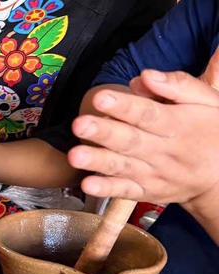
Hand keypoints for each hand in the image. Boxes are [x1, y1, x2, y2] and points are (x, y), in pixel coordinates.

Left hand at [68, 49, 218, 211]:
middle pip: (130, 140)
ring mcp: (152, 173)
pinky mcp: (145, 191)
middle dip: (103, 132)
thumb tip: (145, 75)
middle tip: (80, 124)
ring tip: (75, 155)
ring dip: (97, 161)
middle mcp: (162, 150)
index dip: (124, 106)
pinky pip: (125, 191)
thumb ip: (178, 86)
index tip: (101, 98)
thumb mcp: (208, 102)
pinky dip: (106, 189)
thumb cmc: (212, 131)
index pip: (147, 114)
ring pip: (122, 166)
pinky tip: (87, 185)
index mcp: (177, 125)